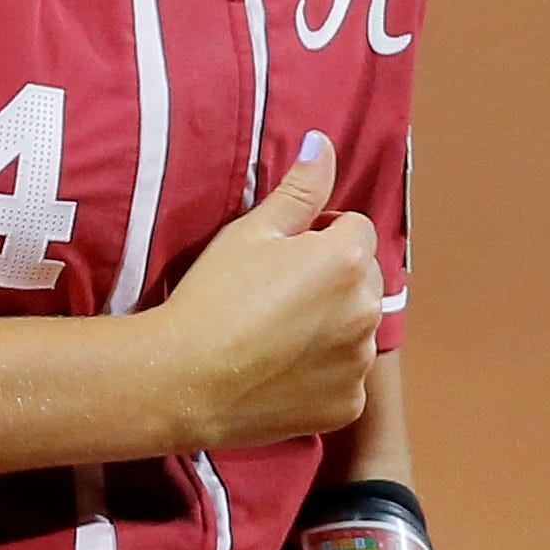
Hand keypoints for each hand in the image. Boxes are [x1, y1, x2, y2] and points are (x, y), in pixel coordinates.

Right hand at [151, 131, 383, 448]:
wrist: (183, 379)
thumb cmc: (212, 298)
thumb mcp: (250, 232)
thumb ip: (299, 190)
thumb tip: (324, 144)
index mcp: (346, 259)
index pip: (355, 229)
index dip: (318, 236)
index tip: (280, 255)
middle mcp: (366, 310)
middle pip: (361, 280)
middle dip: (332, 281)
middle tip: (274, 296)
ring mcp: (359, 363)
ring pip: (355, 330)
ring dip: (331, 328)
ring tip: (274, 337)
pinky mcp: (347, 405)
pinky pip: (345, 380)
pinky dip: (322, 376)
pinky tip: (279, 372)